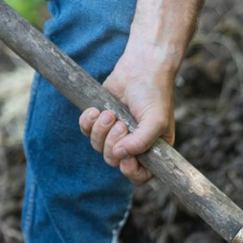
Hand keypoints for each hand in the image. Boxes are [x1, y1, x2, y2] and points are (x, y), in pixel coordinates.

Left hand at [79, 43, 177, 184]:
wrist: (141, 67)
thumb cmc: (154, 94)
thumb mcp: (156, 121)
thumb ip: (141, 142)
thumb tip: (120, 154)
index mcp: (152, 150)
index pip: (140, 175)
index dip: (130, 171)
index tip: (126, 159)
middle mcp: (133, 145)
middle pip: (113, 161)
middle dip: (112, 143)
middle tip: (121, 124)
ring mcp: (115, 133)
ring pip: (98, 147)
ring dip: (101, 131)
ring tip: (109, 113)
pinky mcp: (100, 119)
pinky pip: (86, 131)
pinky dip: (87, 122)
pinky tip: (95, 110)